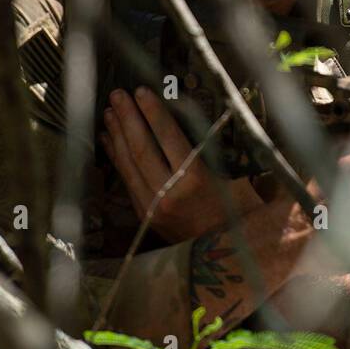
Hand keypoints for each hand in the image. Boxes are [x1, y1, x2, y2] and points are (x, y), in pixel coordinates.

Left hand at [102, 87, 261, 242]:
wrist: (228, 257)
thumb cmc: (241, 214)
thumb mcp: (237, 180)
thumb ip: (214, 153)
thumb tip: (195, 119)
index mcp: (195, 181)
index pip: (168, 138)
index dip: (154, 113)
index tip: (142, 92)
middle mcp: (170, 193)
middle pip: (142, 149)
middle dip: (128, 118)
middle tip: (117, 94)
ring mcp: (153, 207)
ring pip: (129, 165)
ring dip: (117, 135)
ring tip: (109, 112)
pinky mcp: (146, 215)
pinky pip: (126, 180)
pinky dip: (116, 158)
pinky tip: (109, 140)